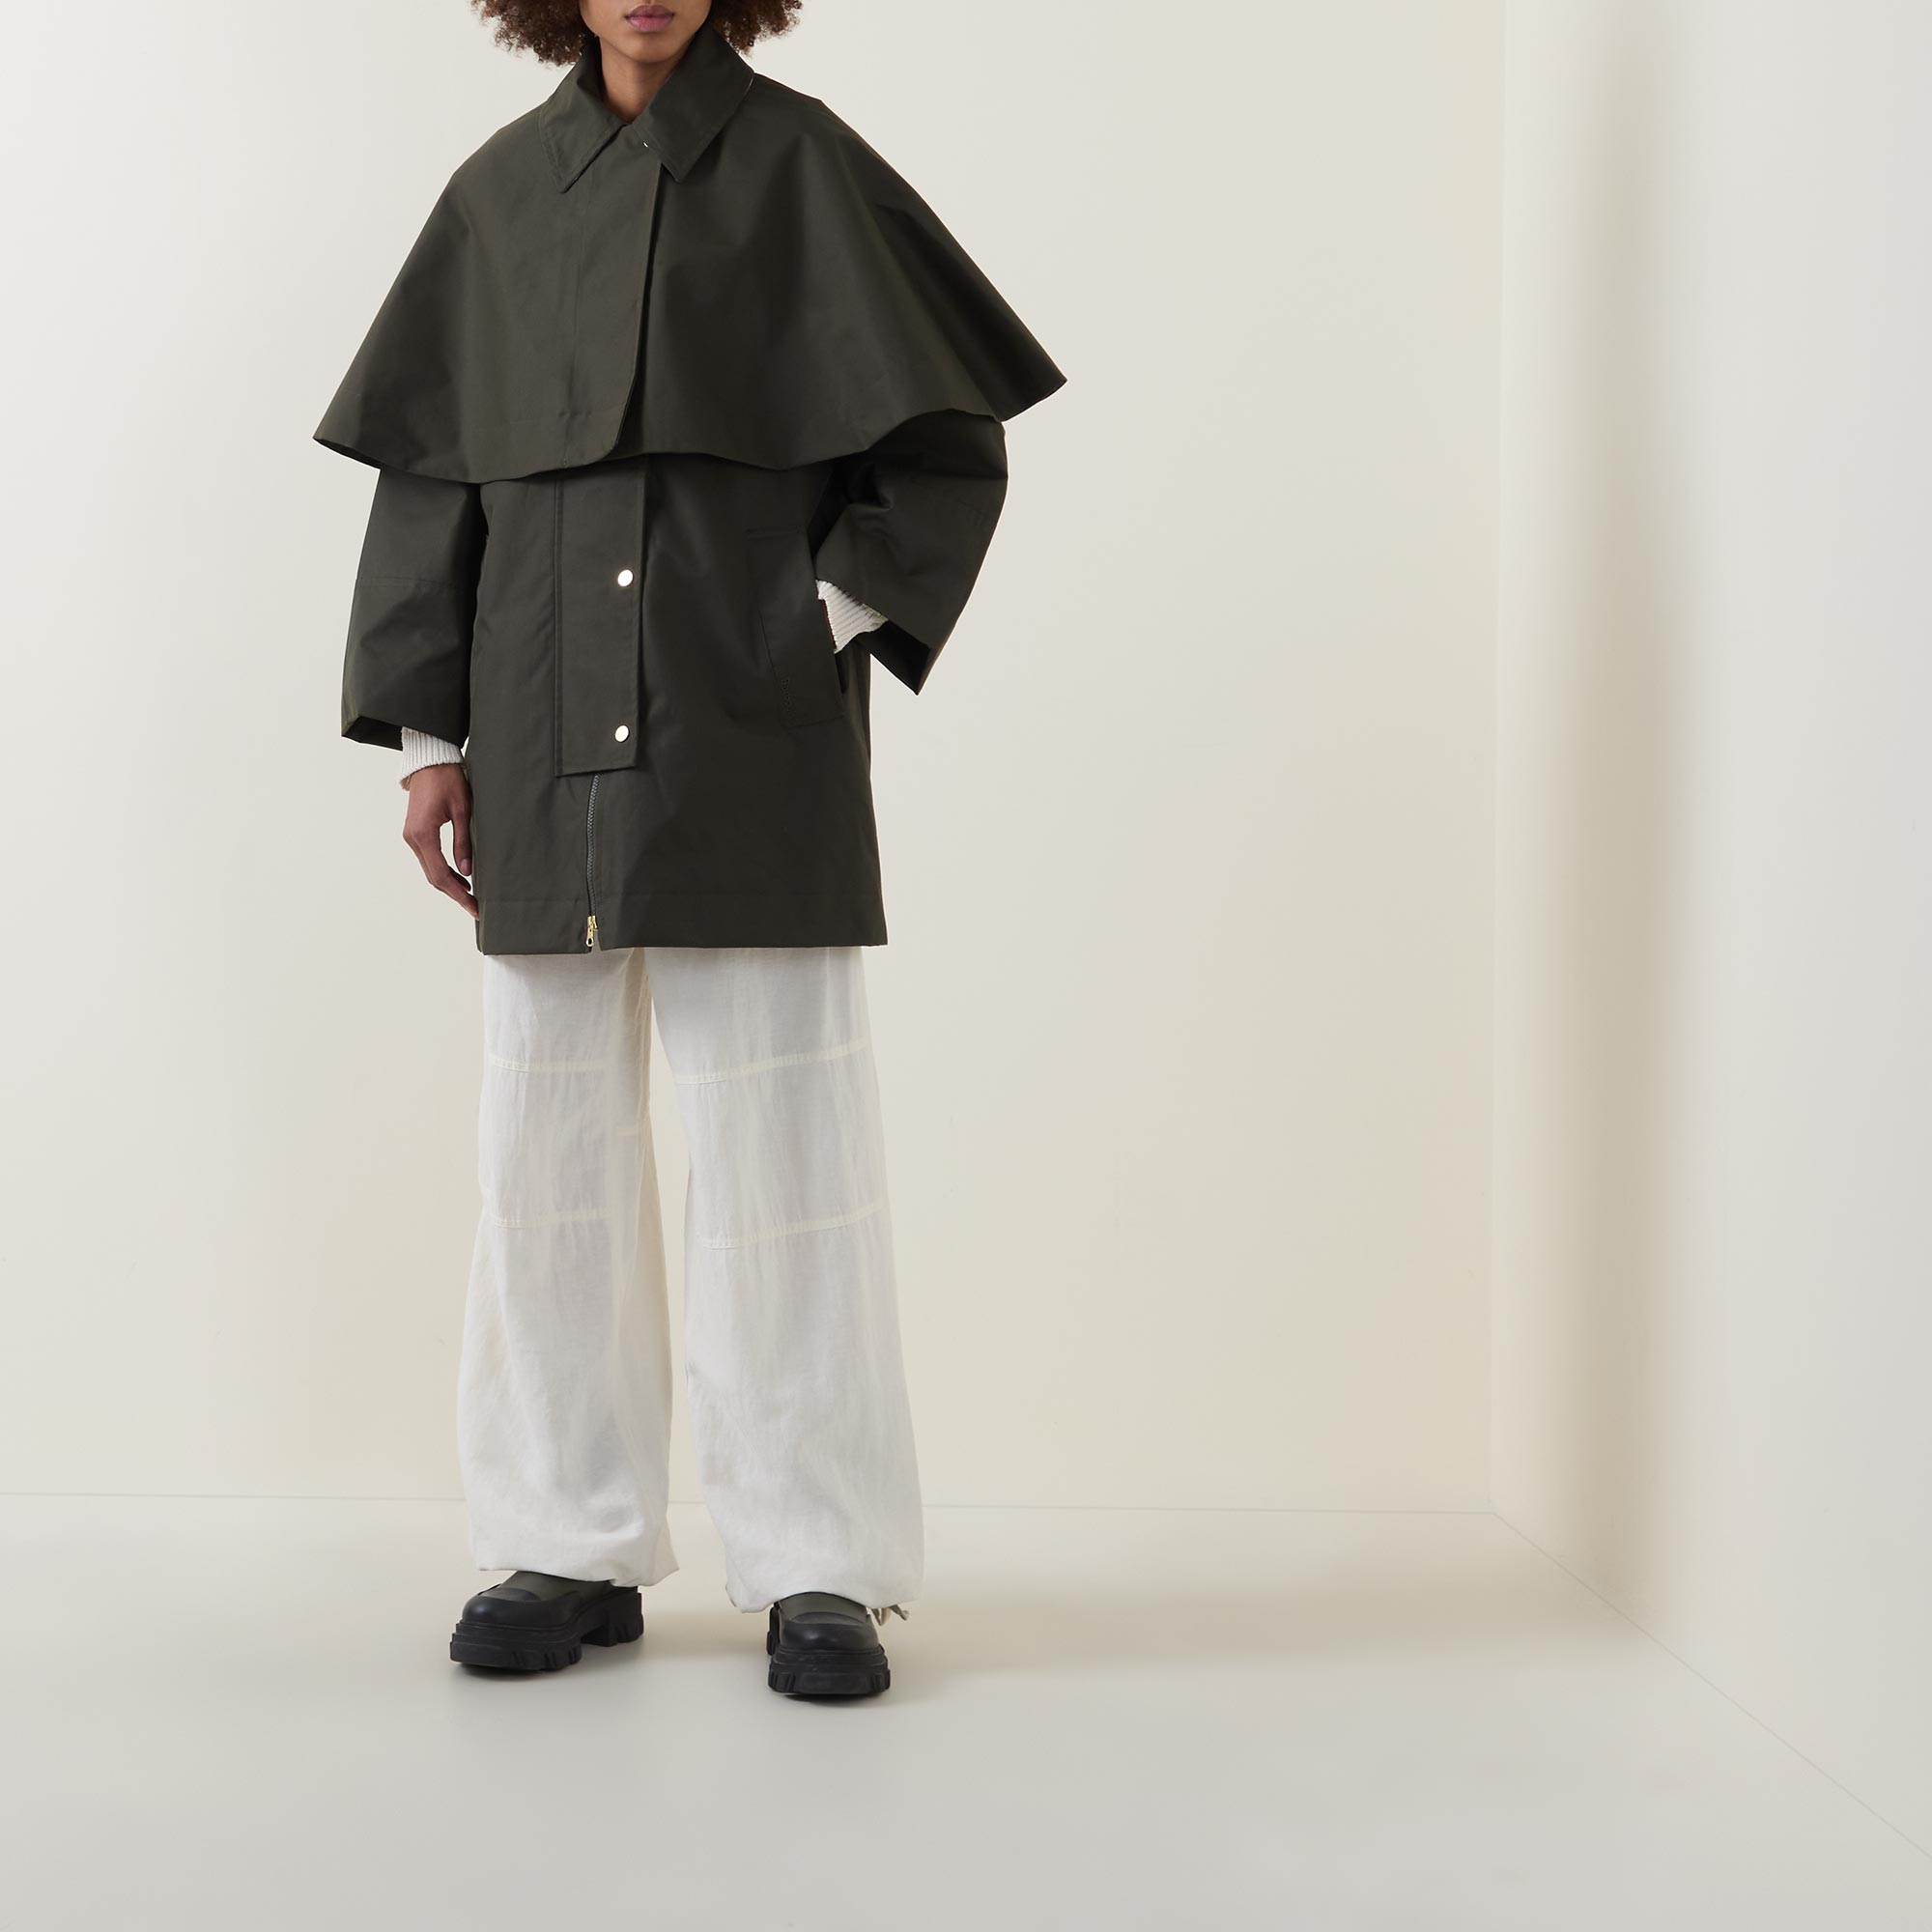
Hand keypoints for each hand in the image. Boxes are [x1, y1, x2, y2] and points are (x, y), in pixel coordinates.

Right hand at [402, 763, 476, 918]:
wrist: (429, 761)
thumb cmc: (448, 780)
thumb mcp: (463, 810)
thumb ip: (464, 842)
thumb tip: (467, 871)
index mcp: (423, 834)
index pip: (441, 874)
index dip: (458, 894)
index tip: (475, 906)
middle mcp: (412, 839)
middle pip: (433, 877)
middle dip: (455, 894)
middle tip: (476, 908)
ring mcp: (411, 836)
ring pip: (430, 870)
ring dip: (449, 885)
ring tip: (472, 896)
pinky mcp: (415, 833)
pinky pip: (429, 860)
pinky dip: (443, 872)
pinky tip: (461, 878)